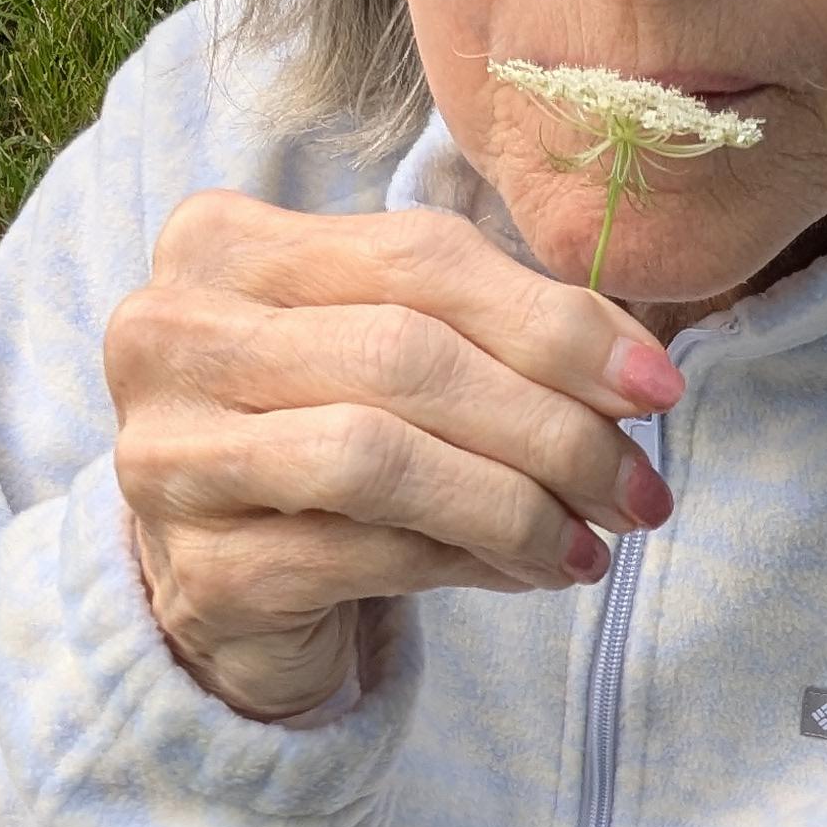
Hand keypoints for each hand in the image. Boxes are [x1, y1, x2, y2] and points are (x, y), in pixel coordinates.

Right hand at [107, 192, 680, 719]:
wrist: (221, 583)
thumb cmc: (323, 438)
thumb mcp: (396, 352)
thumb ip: (493, 328)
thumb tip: (636, 370)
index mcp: (221, 243)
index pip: (418, 257)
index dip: (553, 322)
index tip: (656, 385)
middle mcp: (171, 335)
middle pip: (404, 355)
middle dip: (549, 427)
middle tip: (638, 488)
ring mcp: (169, 456)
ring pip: (377, 457)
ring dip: (515, 504)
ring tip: (590, 542)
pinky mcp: (199, 573)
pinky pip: (361, 556)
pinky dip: (465, 563)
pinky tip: (525, 573)